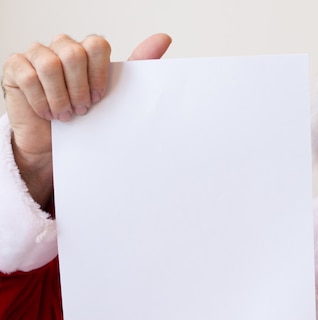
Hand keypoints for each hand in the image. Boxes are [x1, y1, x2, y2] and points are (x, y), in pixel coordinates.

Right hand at [1, 33, 171, 206]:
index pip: (97, 44)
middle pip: (73, 53)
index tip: (100, 97)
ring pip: (50, 64)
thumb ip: (138, 66)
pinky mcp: (16, 67)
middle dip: (79, 88)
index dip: (99, 74)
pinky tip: (48, 113)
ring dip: (61, 97)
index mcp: (87, 51)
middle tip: (83, 109)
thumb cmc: (86, 118)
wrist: (57, 145)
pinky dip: (41, 100)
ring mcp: (37, 55)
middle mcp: (62, 47)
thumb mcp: (114, 95)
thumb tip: (164, 38)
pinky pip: (28, 76)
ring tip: (67, 114)